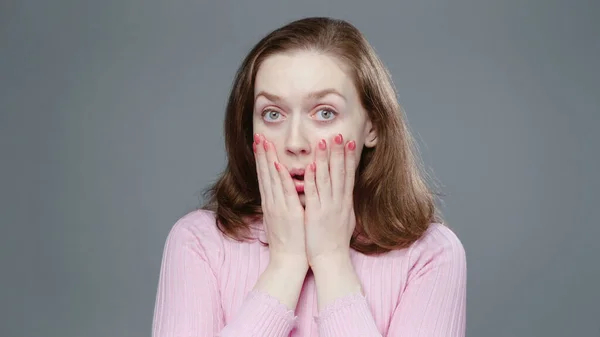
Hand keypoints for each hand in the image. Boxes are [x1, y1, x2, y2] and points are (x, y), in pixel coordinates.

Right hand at [253, 134, 307, 267]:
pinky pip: (284, 192)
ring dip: (268, 160)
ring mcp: (278, 207)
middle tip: (258, 135)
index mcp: (271, 203)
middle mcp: (272, 203)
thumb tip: (281, 194)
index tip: (260, 144)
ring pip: (272, 179)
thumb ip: (281, 205)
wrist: (289, 261)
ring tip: (264, 142)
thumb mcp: (282, 219)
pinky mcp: (288, 213)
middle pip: (264, 174)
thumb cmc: (289, 242)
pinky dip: (281, 179)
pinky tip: (278, 165)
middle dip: (261, 154)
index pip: (265, 176)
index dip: (262, 159)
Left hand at [303, 133, 357, 267]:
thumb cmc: (335, 241)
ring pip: (326, 179)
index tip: (349, 142)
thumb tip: (347, 192)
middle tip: (339, 135)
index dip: (349, 158)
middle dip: (339, 152)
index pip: (348, 175)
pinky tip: (310, 166)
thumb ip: (344, 203)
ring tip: (323, 142)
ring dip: (325, 160)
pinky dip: (312, 179)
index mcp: (345, 202)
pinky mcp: (315, 214)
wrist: (331, 260)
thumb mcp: (345, 219)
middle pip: (340, 173)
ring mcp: (328, 207)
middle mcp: (339, 202)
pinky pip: (313, 193)